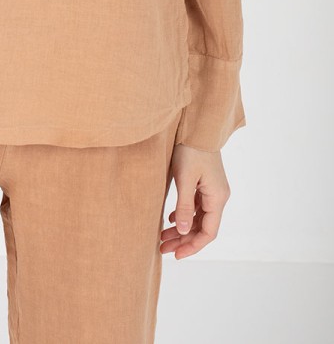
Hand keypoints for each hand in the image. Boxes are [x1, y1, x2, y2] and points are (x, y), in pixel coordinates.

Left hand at [159, 144, 230, 258]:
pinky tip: (172, 219)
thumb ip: (185, 206)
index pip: (208, 233)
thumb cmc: (190, 150)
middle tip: (162, 248)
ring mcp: (212, 189)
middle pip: (202, 227)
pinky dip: (185, 215)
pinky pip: (197, 206)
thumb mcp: (184, 179)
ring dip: (182, 228)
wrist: (197, 126)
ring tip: (163, 236)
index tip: (175, 255)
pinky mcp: (205, 182)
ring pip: (199, 217)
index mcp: (217, 198)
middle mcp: (218, 196)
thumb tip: (184, 232)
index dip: (192, 246)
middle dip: (183, 240)